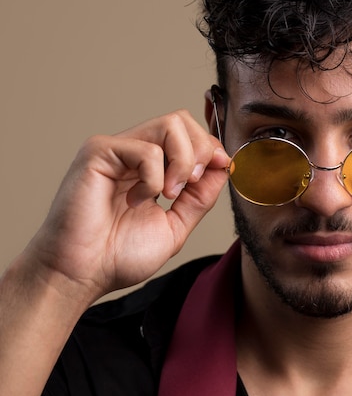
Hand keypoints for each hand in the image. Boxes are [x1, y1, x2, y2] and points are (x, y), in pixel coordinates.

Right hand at [24, 109, 228, 301]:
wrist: (82, 275)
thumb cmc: (117, 255)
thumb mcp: (175, 225)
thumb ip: (200, 197)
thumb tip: (224, 167)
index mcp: (150, 167)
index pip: (189, 134)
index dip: (212, 149)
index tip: (222, 168)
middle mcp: (133, 152)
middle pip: (182, 121)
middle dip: (202, 151)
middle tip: (193, 185)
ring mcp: (116, 149)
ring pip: (170, 125)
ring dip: (183, 162)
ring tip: (169, 194)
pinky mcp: (99, 152)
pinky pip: (147, 149)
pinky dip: (154, 177)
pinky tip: (137, 198)